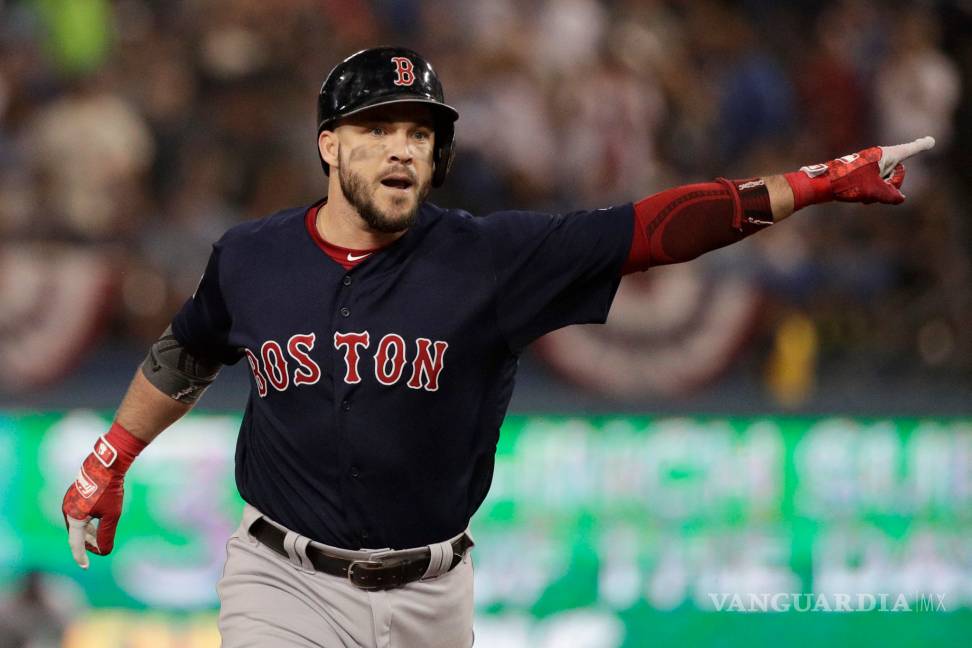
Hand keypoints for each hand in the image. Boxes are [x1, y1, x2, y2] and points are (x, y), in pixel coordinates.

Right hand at [62, 423, 145, 568]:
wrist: (106, 464)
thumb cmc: (109, 490)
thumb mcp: (111, 515)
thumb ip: (106, 534)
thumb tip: (104, 552)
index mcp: (73, 517)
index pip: (75, 543)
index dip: (81, 556)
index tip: (85, 567)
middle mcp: (67, 510)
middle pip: (75, 534)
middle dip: (86, 543)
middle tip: (98, 550)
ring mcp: (69, 501)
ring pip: (77, 524)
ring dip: (87, 533)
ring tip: (97, 539)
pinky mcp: (74, 494)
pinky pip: (78, 514)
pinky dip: (86, 522)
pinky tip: (95, 523)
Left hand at [785, 136, 935, 208]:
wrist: (821, 182)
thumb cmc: (848, 183)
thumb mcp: (874, 191)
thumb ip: (892, 195)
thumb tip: (901, 198)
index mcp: (885, 154)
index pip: (909, 150)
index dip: (920, 146)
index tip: (930, 141)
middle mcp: (879, 156)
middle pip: (897, 172)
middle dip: (890, 185)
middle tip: (875, 190)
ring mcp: (869, 163)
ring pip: (884, 180)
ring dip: (878, 191)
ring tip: (863, 194)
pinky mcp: (861, 171)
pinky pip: (874, 183)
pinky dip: (870, 192)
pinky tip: (859, 197)